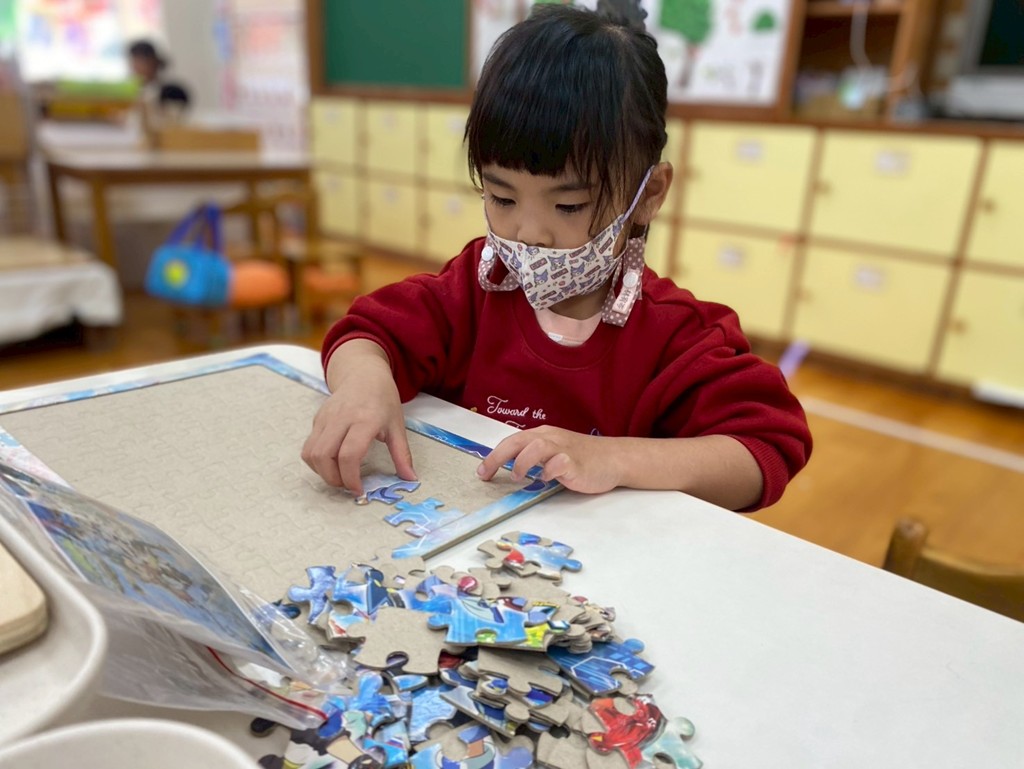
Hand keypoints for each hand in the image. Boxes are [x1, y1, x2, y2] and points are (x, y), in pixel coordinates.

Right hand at [301, 341, 415, 494]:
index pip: (349, 454)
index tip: (359, 490)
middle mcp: (341, 418)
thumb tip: (410, 478)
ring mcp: (325, 418)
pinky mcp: (316, 420)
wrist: (363, 373)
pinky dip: (316, 462)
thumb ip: (402, 454)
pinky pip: (309, 447)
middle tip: (348, 485)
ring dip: (322, 472)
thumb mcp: (397, 425)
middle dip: (334, 479)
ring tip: (340, 476)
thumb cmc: (383, 398)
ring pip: (312, 453)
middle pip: (324, 456)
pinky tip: (331, 464)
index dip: (351, 477)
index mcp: (365, 420)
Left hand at [475, 426, 621, 493]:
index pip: (512, 441)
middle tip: (485, 474)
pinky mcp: (576, 462)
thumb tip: (509, 468)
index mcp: (543, 435)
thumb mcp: (554, 453)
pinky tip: (546, 479)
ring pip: (536, 446)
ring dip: (521, 461)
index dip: (493, 456)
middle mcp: (551, 438)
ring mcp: (564, 449)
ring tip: (517, 477)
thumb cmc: (583, 458)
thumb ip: (534, 457)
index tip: (481, 472)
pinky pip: (559, 463)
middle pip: (518, 441)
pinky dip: (549, 471)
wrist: (614, 458)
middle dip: (497, 457)